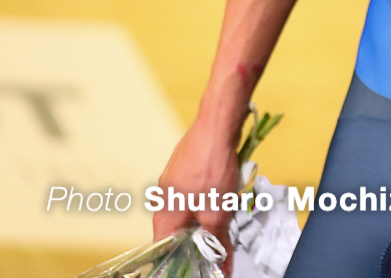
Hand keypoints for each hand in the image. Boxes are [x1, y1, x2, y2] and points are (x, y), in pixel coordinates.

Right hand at [152, 113, 238, 261]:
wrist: (216, 127)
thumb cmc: (211, 168)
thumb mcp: (218, 213)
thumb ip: (218, 241)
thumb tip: (222, 266)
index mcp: (164, 216)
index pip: (165, 250)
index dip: (181, 260)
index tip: (198, 264)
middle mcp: (163, 201)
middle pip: (179, 231)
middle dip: (200, 236)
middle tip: (220, 237)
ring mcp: (173, 184)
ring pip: (190, 211)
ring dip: (208, 215)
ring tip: (227, 209)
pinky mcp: (185, 171)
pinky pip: (196, 194)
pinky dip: (210, 198)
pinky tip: (226, 192)